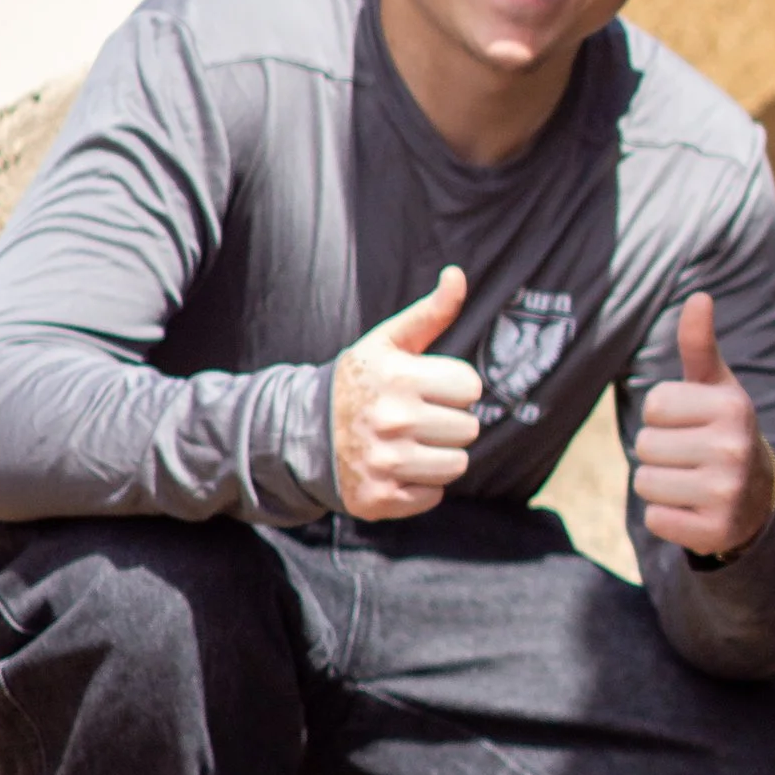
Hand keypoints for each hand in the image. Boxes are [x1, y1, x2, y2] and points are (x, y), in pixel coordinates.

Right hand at [330, 267, 483, 519]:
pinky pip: (434, 495)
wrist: (304, 432)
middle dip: (447, 422)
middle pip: (468, 428)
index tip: (426, 388)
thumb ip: (429, 313)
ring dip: (440, 455)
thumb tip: (457, 275)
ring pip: (457, 464)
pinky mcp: (380, 498)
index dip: (452, 387)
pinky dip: (421, 486)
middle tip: (416, 418)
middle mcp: (391, 420)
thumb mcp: (388, 342)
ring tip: (410, 443)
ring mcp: (384, 463)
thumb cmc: (360, 382)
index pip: (470, 387)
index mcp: (398, 377)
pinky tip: (397, 468)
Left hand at [633, 292, 774, 557]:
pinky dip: (667, 517)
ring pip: (645, 483)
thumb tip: (699, 296)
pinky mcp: (715, 531)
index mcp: (733, 406)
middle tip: (691, 458)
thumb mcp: (716, 388)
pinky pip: (655, 518)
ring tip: (691, 482)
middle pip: (645, 445)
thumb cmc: (722, 431)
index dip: (664, 417)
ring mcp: (727, 493)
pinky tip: (694, 510)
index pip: (654, 405)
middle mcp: (734, 448)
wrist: (758, 499)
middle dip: (659, 452)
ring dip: (659, 485)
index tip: (692, 425)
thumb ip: (700, 345)